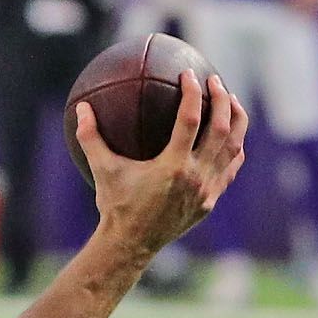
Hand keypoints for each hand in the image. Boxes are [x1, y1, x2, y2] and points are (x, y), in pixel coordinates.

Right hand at [73, 73, 248, 258]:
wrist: (132, 243)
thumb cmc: (115, 205)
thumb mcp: (101, 169)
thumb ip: (90, 137)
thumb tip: (81, 107)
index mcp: (173, 166)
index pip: (190, 120)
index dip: (192, 93)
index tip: (188, 74)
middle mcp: (196, 176)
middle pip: (222, 130)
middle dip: (222, 100)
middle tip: (215, 81)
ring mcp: (208, 189)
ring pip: (234, 148)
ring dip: (236, 121)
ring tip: (231, 101)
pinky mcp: (211, 200)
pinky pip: (231, 168)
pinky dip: (234, 148)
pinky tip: (231, 137)